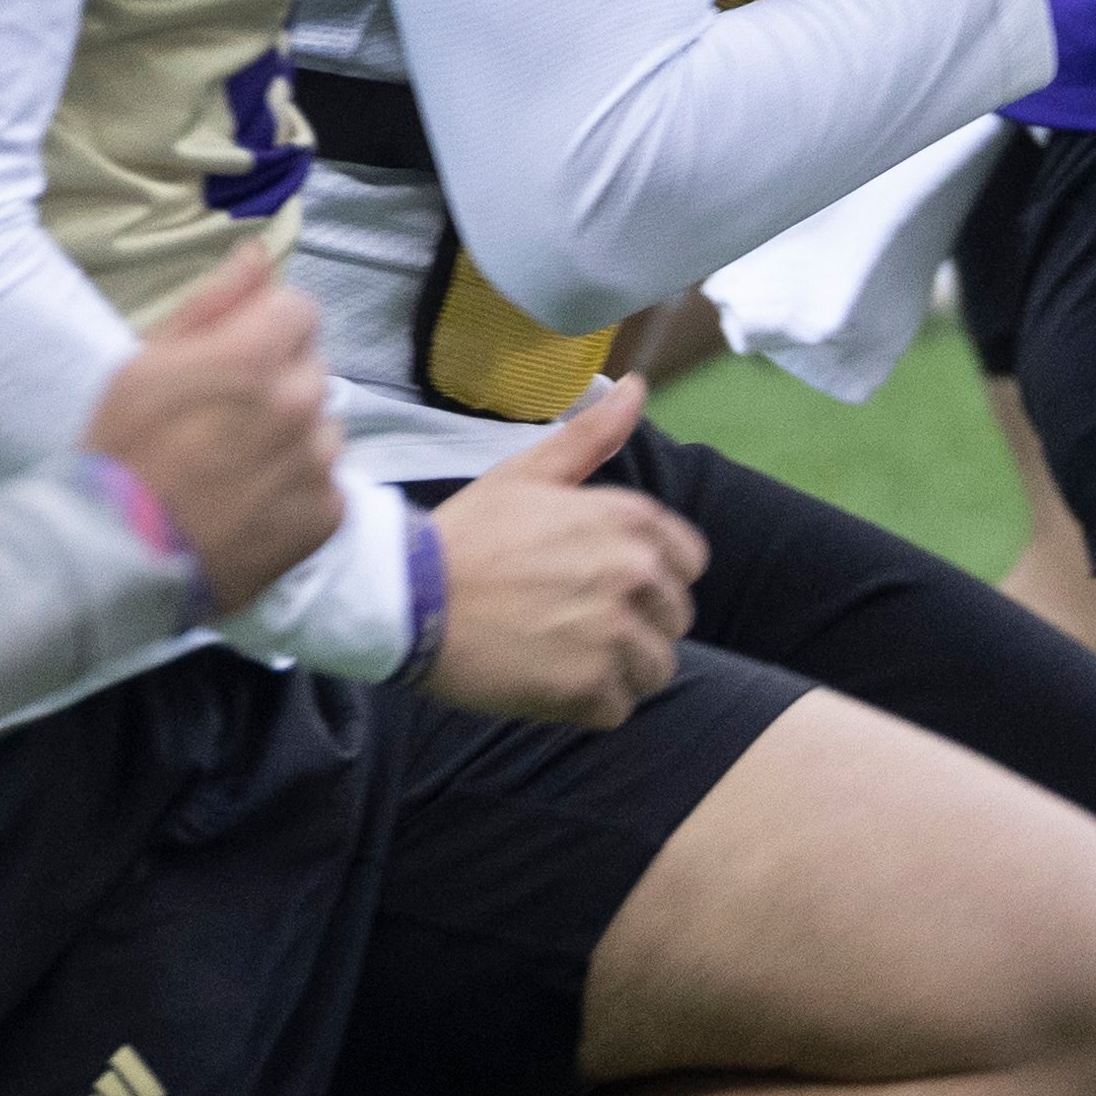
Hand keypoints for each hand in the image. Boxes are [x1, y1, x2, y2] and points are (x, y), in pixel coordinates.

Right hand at [81, 251, 341, 597]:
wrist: (118, 558)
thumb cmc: (122, 451)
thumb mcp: (148, 362)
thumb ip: (215, 302)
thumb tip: (261, 252)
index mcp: (255, 355)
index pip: (299, 310)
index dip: (265, 330)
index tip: (232, 362)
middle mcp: (299, 402)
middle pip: (311, 369)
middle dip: (278, 384)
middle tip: (224, 424)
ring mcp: (317, 462)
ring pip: (322, 428)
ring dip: (292, 440)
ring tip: (236, 471)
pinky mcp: (326, 515)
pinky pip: (327, 486)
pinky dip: (299, 494)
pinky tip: (253, 508)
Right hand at [423, 382, 698, 728]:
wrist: (406, 597)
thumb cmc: (467, 533)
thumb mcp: (529, 473)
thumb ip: (592, 436)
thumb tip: (638, 387)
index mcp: (629, 520)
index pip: (689, 563)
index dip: (650, 576)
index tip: (602, 582)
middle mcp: (634, 574)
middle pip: (674, 620)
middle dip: (635, 625)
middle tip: (570, 621)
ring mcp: (615, 634)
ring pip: (653, 669)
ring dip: (615, 670)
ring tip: (560, 653)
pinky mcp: (590, 688)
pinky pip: (618, 708)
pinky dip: (587, 704)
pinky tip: (545, 680)